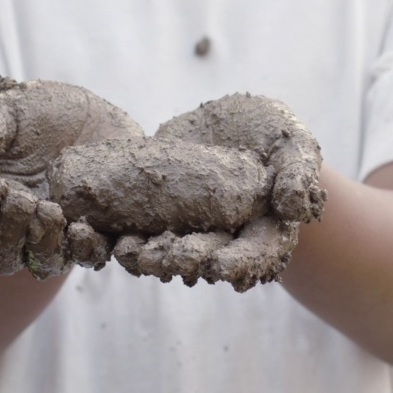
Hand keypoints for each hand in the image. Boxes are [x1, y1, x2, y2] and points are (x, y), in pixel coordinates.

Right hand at [0, 77, 143, 277]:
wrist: (98, 117)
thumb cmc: (43, 113)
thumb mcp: (10, 107)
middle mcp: (20, 225)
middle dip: (8, 233)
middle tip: (24, 198)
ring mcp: (58, 233)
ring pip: (42, 266)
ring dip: (43, 245)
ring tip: (53, 210)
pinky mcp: (94, 231)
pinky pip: (88, 257)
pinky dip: (85, 249)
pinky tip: (84, 227)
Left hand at [80, 93, 326, 290]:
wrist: (235, 125)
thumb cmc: (276, 136)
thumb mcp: (296, 146)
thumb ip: (298, 174)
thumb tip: (293, 208)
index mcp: (261, 235)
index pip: (252, 257)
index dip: (237, 263)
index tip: (219, 266)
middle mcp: (221, 242)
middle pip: (201, 260)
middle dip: (179, 262)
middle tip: (159, 259)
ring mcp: (186, 230)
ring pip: (163, 253)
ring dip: (143, 256)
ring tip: (125, 249)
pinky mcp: (154, 214)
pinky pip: (133, 230)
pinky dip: (113, 236)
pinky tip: (93, 231)